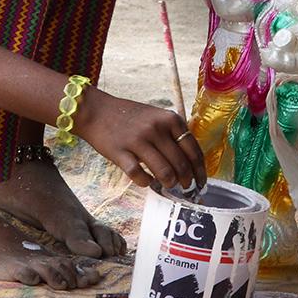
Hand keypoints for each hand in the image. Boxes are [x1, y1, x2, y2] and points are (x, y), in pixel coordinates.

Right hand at [75, 88, 206, 191]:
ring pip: (164, 173)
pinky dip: (146, 183)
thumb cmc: (129, 116)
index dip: (200, 171)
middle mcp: (156, 129)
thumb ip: (173, 134)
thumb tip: (191, 163)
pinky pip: (139, 175)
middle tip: (185, 187)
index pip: (193, 150)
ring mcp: (138, 141)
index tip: (201, 182)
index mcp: (169, 119)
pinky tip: (146, 181)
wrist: (97, 110)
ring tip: (167, 185)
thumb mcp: (156, 116)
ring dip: (169, 184)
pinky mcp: (120, 153)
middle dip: (186, 181)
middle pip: (181, 165)